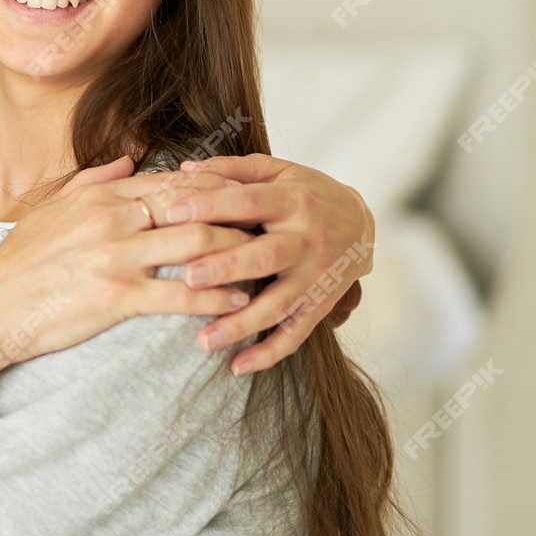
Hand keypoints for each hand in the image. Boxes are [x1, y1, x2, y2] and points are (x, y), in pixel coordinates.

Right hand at [0, 155, 260, 405]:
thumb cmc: (18, 265)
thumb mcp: (49, 210)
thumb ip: (92, 181)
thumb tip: (127, 161)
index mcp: (98, 195)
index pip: (171, 181)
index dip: (214, 187)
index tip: (244, 195)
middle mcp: (110, 218)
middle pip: (193, 206)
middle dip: (237, 214)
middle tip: (270, 224)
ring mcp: (115, 257)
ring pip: (195, 244)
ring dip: (237, 252)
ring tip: (266, 261)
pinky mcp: (116, 297)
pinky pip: (180, 295)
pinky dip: (216, 298)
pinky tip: (240, 303)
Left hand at [165, 153, 374, 373]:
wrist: (362, 222)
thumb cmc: (307, 192)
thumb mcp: (278, 171)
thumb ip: (233, 170)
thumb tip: (184, 169)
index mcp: (293, 200)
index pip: (249, 201)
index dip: (213, 206)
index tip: (173, 214)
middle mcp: (308, 239)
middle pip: (266, 256)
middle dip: (227, 268)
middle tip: (188, 279)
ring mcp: (317, 275)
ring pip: (280, 304)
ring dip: (241, 324)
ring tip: (202, 341)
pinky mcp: (321, 304)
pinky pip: (297, 333)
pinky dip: (269, 353)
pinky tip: (237, 366)